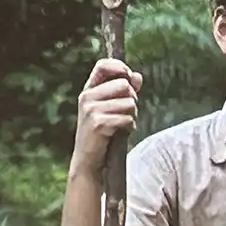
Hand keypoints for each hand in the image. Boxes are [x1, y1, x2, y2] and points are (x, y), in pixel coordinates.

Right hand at [70, 59, 142, 174]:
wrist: (89, 160)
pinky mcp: (99, 123)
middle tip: (125, 113)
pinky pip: (127, 118)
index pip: (103, 65)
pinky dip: (129, 126)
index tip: (129, 76)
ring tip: (122, 125)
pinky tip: (120, 133)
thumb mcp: (112, 109)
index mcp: (89, 90)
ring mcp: (91, 110)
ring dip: (132, 115)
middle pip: (124, 85)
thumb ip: (125, 91)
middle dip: (132, 99)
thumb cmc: (103, 133)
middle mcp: (87, 97)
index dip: (119, 67)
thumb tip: (138, 76)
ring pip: (129, 103)